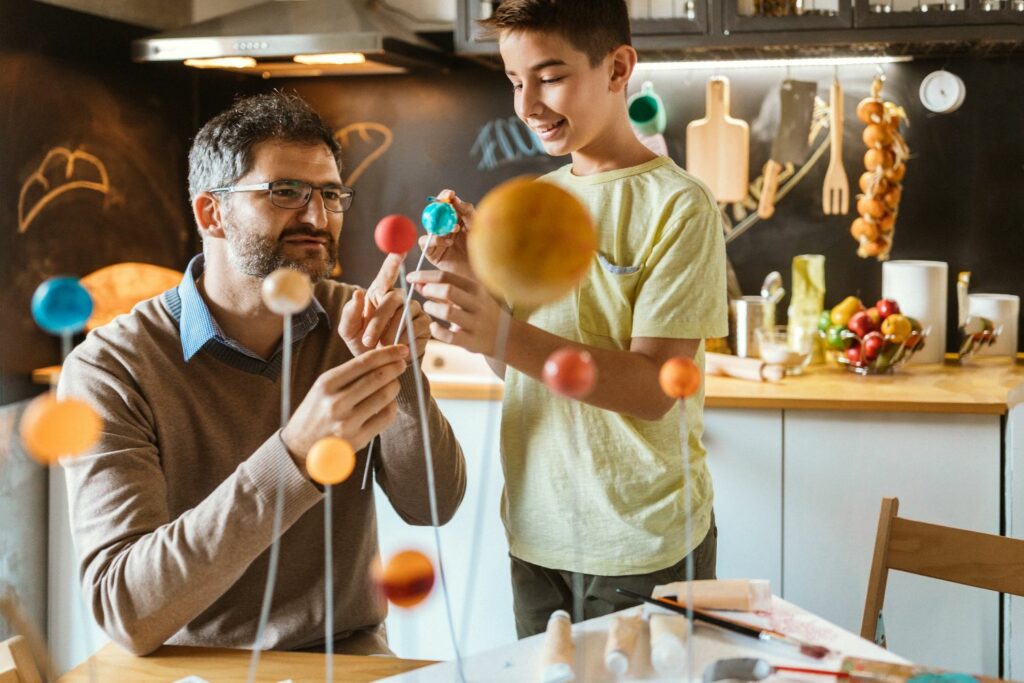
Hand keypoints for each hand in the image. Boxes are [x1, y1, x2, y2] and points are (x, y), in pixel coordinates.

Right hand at [281, 345, 408, 460]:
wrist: (299, 447)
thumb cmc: (316, 412)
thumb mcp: (323, 388)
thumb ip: (349, 374)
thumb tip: (382, 359)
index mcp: (327, 384)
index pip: (364, 362)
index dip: (387, 353)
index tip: (401, 349)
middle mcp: (337, 402)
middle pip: (378, 377)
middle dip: (396, 367)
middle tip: (402, 364)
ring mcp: (348, 422)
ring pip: (385, 396)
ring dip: (395, 386)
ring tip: (394, 383)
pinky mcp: (358, 439)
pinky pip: (386, 417)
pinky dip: (392, 406)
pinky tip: (388, 403)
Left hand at [339, 253, 426, 358]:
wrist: (381, 365)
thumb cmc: (363, 343)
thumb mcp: (348, 331)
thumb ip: (349, 314)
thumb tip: (357, 293)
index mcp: (378, 292)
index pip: (386, 275)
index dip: (393, 263)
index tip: (398, 252)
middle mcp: (399, 297)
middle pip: (393, 299)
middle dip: (379, 321)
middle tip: (368, 341)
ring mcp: (414, 310)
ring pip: (406, 315)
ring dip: (391, 333)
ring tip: (381, 347)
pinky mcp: (425, 324)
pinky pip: (417, 328)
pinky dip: (404, 340)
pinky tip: (397, 349)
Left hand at [406, 269, 507, 358]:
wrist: (505, 337)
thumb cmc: (480, 312)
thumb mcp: (468, 296)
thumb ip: (443, 289)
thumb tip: (418, 283)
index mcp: (475, 288)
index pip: (446, 276)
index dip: (424, 275)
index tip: (411, 277)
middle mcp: (477, 304)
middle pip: (448, 290)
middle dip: (429, 289)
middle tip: (422, 292)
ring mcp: (475, 323)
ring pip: (447, 312)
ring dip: (432, 308)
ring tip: (428, 308)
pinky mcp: (472, 342)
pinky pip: (449, 337)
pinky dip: (437, 331)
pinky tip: (433, 327)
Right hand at [422, 189, 474, 278]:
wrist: (482, 271)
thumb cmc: (481, 249)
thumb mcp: (476, 224)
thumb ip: (466, 210)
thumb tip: (453, 198)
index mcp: (454, 219)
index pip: (444, 204)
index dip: (444, 196)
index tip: (449, 194)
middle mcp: (444, 228)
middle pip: (433, 212)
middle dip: (439, 208)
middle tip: (447, 205)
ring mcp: (437, 240)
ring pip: (428, 226)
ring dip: (440, 224)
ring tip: (456, 228)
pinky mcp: (432, 253)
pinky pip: (425, 242)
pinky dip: (435, 239)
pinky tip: (450, 242)